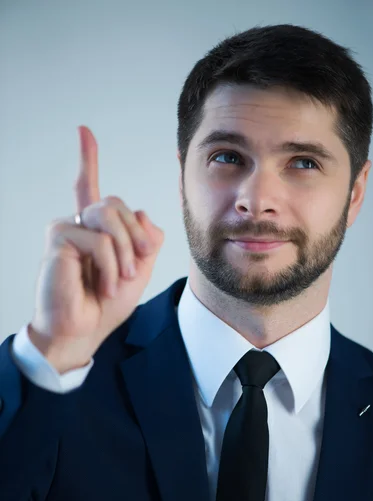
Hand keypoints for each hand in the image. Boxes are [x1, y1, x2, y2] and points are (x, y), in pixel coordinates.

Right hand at [28, 126, 163, 372]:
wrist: (85, 330)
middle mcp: (78, 223)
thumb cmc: (107, 303)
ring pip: (110, 215)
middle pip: (116, 203)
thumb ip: (147, 239)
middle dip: (136, 236)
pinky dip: (111, 265)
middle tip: (135, 268)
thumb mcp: (140, 269)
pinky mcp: (58, 239)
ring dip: (125, 252)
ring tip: (120, 279)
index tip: (83, 131)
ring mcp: (66, 229)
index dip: (87, 159)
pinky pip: (100, 240)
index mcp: (95, 229)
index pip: (89, 188)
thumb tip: (142, 212)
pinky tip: (104, 284)